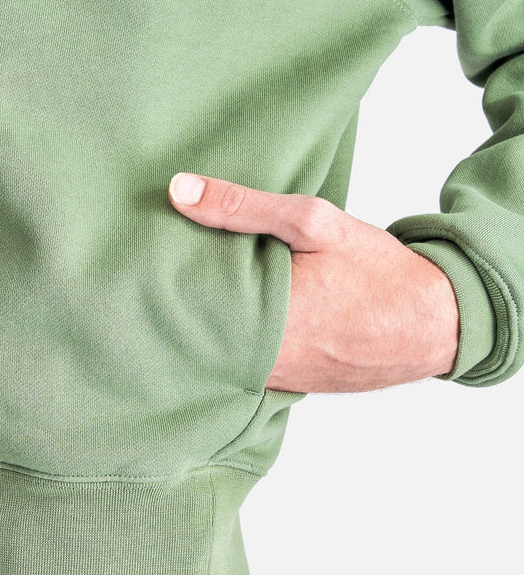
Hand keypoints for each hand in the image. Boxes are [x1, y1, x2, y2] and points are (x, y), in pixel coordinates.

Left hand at [168, 173, 459, 392]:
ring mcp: (278, 378)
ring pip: (218, 354)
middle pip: (196, 334)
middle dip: (178, 306)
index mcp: (262, 321)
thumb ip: (242, 206)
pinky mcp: (292, 384)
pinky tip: (228, 319)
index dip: (159, 286)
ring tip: (185, 294)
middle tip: (152, 277)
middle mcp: (263, 360)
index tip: (140, 264)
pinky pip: (246, 366)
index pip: (185, 307)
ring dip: (204, 327)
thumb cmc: (376, 271)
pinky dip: (234, 344)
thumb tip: (179, 190)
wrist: (434, 323)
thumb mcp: (312, 223)